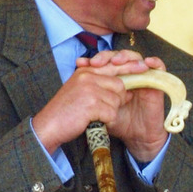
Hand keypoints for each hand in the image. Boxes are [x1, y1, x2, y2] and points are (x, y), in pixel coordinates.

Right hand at [32, 50, 166, 157]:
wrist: (48, 126)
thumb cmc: (66, 111)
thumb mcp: (80, 90)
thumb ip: (99, 84)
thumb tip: (125, 89)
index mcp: (86, 71)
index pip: (113, 65)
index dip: (130, 66)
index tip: (144, 66)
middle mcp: (88, 76)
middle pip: (119, 84)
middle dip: (119, 98)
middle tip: (105, 108)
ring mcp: (90, 89)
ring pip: (117, 100)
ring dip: (110, 111)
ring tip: (94, 115)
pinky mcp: (92, 104)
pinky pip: (112, 112)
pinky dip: (107, 119)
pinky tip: (95, 121)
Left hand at [83, 53, 170, 160]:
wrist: (138, 137)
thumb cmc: (119, 122)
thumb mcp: (100, 108)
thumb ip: (90, 95)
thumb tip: (77, 81)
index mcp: (115, 79)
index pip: (106, 61)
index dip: (96, 59)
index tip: (82, 63)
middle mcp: (129, 75)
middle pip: (120, 56)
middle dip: (108, 56)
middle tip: (97, 62)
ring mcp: (143, 77)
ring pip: (137, 58)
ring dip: (127, 57)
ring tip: (117, 62)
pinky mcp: (157, 82)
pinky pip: (160, 67)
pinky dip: (155, 62)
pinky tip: (147, 62)